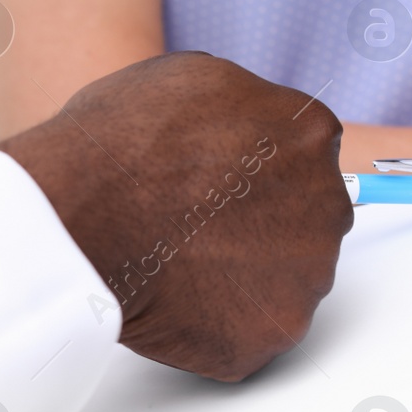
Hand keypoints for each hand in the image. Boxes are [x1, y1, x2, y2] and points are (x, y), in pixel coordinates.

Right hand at [0, 52, 353, 380]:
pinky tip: (179, 302)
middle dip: (261, 228)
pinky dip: (219, 325)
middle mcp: (326, 207)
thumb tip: (247, 125)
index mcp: (310, 137)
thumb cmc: (123, 146)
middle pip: (306, 223)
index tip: (227, 187)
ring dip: (243, 278)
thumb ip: (245, 106)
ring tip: (183, 266)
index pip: (308, 158)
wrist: (85, 217)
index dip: (260, 174)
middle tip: (201, 230)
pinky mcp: (275, 333)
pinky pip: (252, 332)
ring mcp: (306, 277)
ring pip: (283, 282)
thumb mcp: (193, 78)